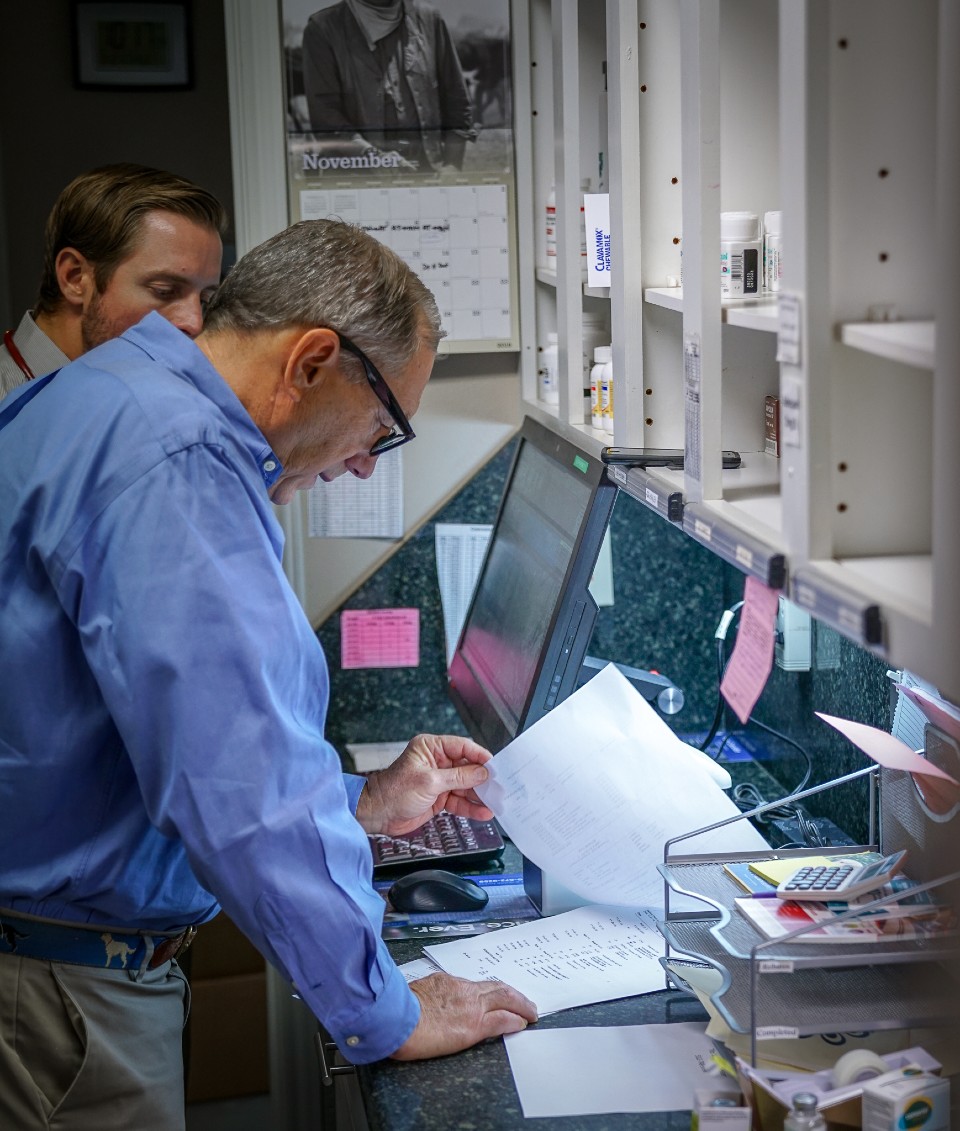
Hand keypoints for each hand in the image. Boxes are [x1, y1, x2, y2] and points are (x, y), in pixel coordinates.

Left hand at [355, 734, 493, 836]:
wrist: (378, 814)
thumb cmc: (393, 791)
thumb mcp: (429, 781)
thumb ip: (458, 777)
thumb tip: (482, 772)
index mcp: (431, 748)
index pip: (463, 747)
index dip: (480, 756)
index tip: (495, 766)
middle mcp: (437, 762)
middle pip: (467, 767)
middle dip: (483, 778)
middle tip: (499, 786)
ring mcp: (439, 780)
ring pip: (466, 786)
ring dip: (479, 795)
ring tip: (495, 802)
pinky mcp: (439, 797)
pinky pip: (460, 801)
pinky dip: (471, 807)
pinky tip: (483, 812)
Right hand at [391, 972, 537, 1060]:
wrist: (397, 1019)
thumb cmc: (397, 1011)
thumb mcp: (414, 994)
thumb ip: (428, 996)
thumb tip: (427, 1003)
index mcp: (445, 983)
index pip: (475, 986)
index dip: (490, 990)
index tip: (498, 994)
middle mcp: (462, 990)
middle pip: (496, 987)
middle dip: (513, 994)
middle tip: (525, 1001)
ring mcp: (470, 1006)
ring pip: (504, 999)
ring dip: (520, 1005)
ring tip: (530, 1012)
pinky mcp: (474, 1025)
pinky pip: (501, 1020)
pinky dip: (514, 1020)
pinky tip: (522, 1023)